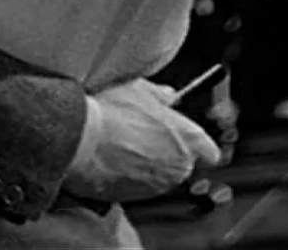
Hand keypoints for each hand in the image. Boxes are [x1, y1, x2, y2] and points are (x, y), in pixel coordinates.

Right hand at [61, 78, 221, 202]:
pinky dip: (125, 176)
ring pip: (157, 177)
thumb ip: (160, 95)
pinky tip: (107, 157)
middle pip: (181, 164)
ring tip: (119, 144)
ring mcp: (154, 187)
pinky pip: (133, 187)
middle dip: (165, 152)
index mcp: (187, 141)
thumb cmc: (110, 112)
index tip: (183, 136)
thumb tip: (169, 95)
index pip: (209, 152)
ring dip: (144, 165)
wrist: (78, 140)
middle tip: (141, 133)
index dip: (197, 144)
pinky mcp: (131, 200)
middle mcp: (177, 169)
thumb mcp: (138, 89)